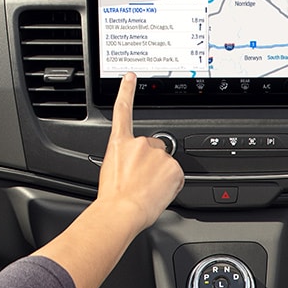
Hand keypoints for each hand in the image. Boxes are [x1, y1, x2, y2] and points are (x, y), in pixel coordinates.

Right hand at [95, 72, 183, 230]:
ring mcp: (158, 155)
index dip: (126, 91)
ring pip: (165, 164)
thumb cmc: (113, 198)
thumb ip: (125, 160)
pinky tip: (157, 193)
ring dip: (160, 176)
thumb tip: (134, 167)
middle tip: (142, 181)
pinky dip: (170, 185)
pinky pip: (176, 177)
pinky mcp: (173, 168)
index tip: (130, 77)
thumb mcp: (111, 171)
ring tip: (147, 191)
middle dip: (152, 163)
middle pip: (153, 149)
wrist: (122, 211)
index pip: (123, 111)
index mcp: (120, 144)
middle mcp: (139, 144)